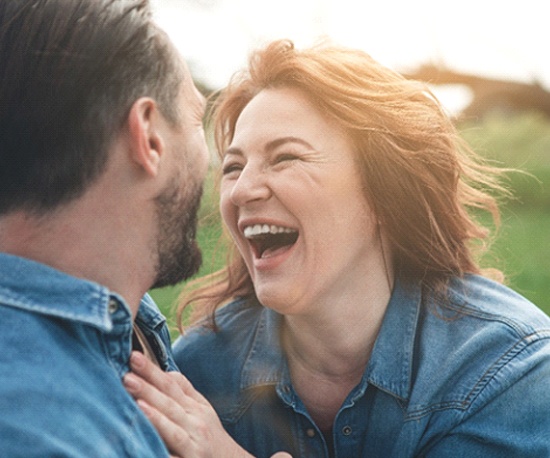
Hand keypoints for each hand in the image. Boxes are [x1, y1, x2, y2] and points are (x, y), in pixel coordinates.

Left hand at [123, 352, 290, 457]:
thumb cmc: (209, 434)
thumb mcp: (201, 408)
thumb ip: (184, 390)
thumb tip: (166, 371)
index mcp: (194, 406)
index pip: (171, 384)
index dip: (152, 371)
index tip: (133, 356)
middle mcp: (195, 422)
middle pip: (169, 403)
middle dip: (148, 389)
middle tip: (126, 375)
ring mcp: (194, 444)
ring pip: (173, 429)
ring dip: (155, 417)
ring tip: (137, 404)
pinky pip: (174, 457)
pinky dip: (164, 451)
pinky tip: (150, 445)